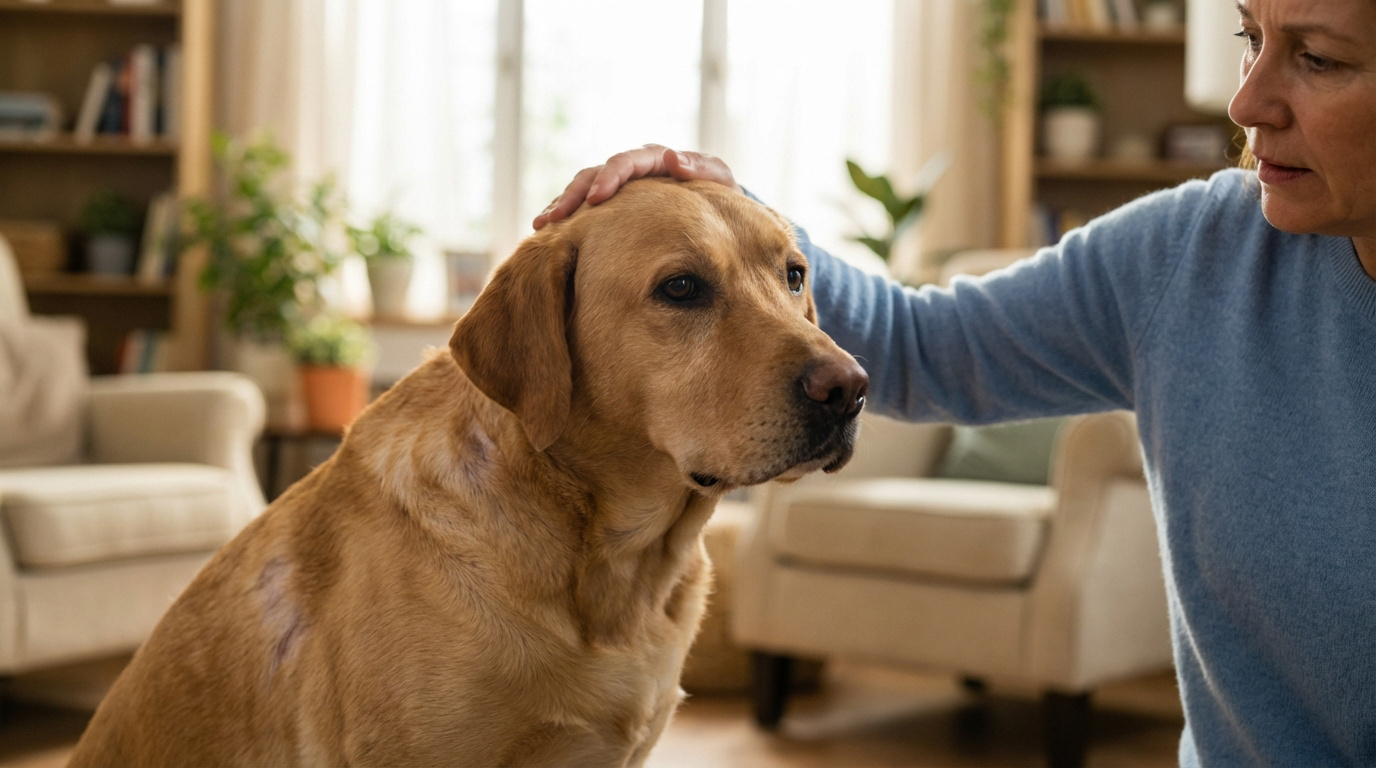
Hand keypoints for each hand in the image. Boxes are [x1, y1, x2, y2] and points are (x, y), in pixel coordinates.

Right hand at [532, 144, 741, 229]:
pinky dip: (567, 218)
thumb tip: (673, 158)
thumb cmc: (720, 195)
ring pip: (582, 189)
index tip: (596, 198)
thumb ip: (702, 168)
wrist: (715, 209)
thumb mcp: (720, 181)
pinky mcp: (612, 205)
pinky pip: (584, 208)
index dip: (609, 178)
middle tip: (556, 217)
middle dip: (574, 194)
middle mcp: (632, 169)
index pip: (626, 162)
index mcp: (655, 160)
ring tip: (542, 225)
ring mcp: (619, 186)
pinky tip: (548, 234)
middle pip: (594, 173)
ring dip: (562, 205)